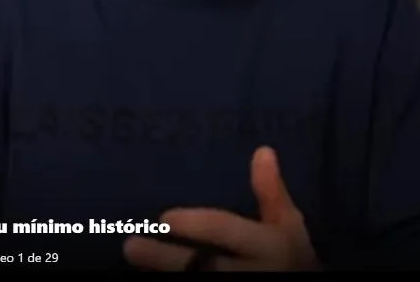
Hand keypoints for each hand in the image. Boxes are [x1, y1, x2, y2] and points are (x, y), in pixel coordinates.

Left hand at [122, 146, 319, 270]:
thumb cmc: (290, 258)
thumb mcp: (288, 226)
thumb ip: (271, 193)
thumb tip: (262, 151)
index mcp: (266, 246)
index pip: (225, 230)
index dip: (194, 225)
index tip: (164, 218)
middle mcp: (247, 272)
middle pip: (200, 266)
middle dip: (163, 259)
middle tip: (129, 246)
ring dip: (160, 273)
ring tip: (132, 258)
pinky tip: (150, 278)